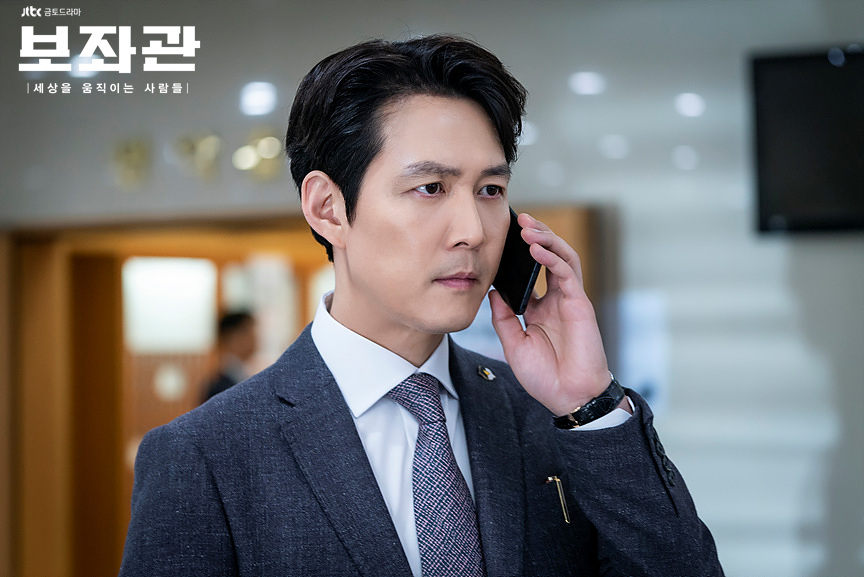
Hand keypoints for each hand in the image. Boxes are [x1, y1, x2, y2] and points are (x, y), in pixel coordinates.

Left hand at [489, 213, 612, 415]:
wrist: (569, 398)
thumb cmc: (545, 376)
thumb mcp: (514, 344)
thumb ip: (503, 317)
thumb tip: (492, 292)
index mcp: (542, 308)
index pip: (533, 271)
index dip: (521, 253)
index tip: (504, 237)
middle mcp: (557, 299)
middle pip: (550, 257)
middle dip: (536, 235)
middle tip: (519, 218)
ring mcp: (570, 300)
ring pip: (562, 258)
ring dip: (546, 239)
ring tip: (528, 226)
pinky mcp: (580, 305)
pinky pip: (568, 274)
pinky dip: (553, 258)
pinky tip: (537, 249)